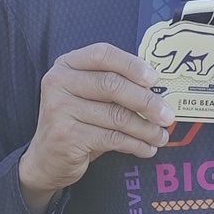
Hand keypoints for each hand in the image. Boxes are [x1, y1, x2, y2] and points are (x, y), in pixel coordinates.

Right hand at [19, 43, 173, 213]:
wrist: (46, 159)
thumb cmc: (76, 123)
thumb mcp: (87, 96)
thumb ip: (113, 86)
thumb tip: (157, 89)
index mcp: (66, 65)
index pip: (102, 54)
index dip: (132, 65)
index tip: (155, 79)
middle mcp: (59, 83)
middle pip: (112, 85)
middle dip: (146, 101)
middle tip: (167, 115)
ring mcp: (60, 109)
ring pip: (116, 116)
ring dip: (146, 128)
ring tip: (161, 136)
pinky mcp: (68, 136)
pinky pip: (112, 138)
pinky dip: (135, 144)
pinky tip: (146, 149)